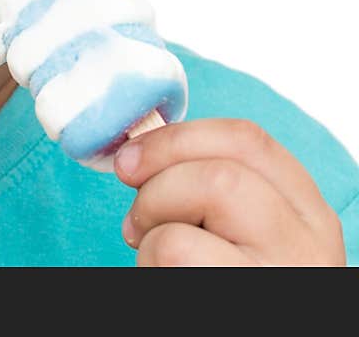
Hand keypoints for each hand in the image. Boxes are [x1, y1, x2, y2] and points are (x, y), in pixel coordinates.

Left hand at [114, 118, 346, 265]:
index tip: (133, 156)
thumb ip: (207, 189)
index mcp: (306, 215)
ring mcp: (283, 278)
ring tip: (152, 256)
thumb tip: (137, 149)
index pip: (249, 140)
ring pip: (205, 194)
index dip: (179, 137)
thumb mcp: (236, 235)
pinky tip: (161, 286)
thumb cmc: (223, 285)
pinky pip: (175, 248)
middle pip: (221, 168)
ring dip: (154, 219)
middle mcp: (308, 245)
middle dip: (158, 179)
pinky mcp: (246, 304)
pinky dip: (148, 260)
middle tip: (134, 217)